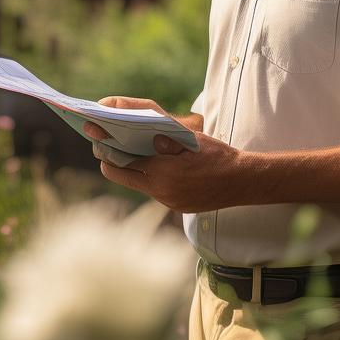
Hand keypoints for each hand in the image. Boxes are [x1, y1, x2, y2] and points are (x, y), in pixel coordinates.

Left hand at [86, 96, 245, 212]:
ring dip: (131, 170)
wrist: (242, 181)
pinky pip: (154, 191)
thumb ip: (164, 135)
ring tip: (127, 152)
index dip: (107, 150)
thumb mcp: (190, 139)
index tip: (98, 139)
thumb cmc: (217, 156)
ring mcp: (168, 201)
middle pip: (122, 177)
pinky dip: (149, 178)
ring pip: (137, 184)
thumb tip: (143, 132)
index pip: (120, 163)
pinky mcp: (176, 206)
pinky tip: (154, 166)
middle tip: (106, 146)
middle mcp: (160, 191)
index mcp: (161, 172)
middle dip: (111, 161)